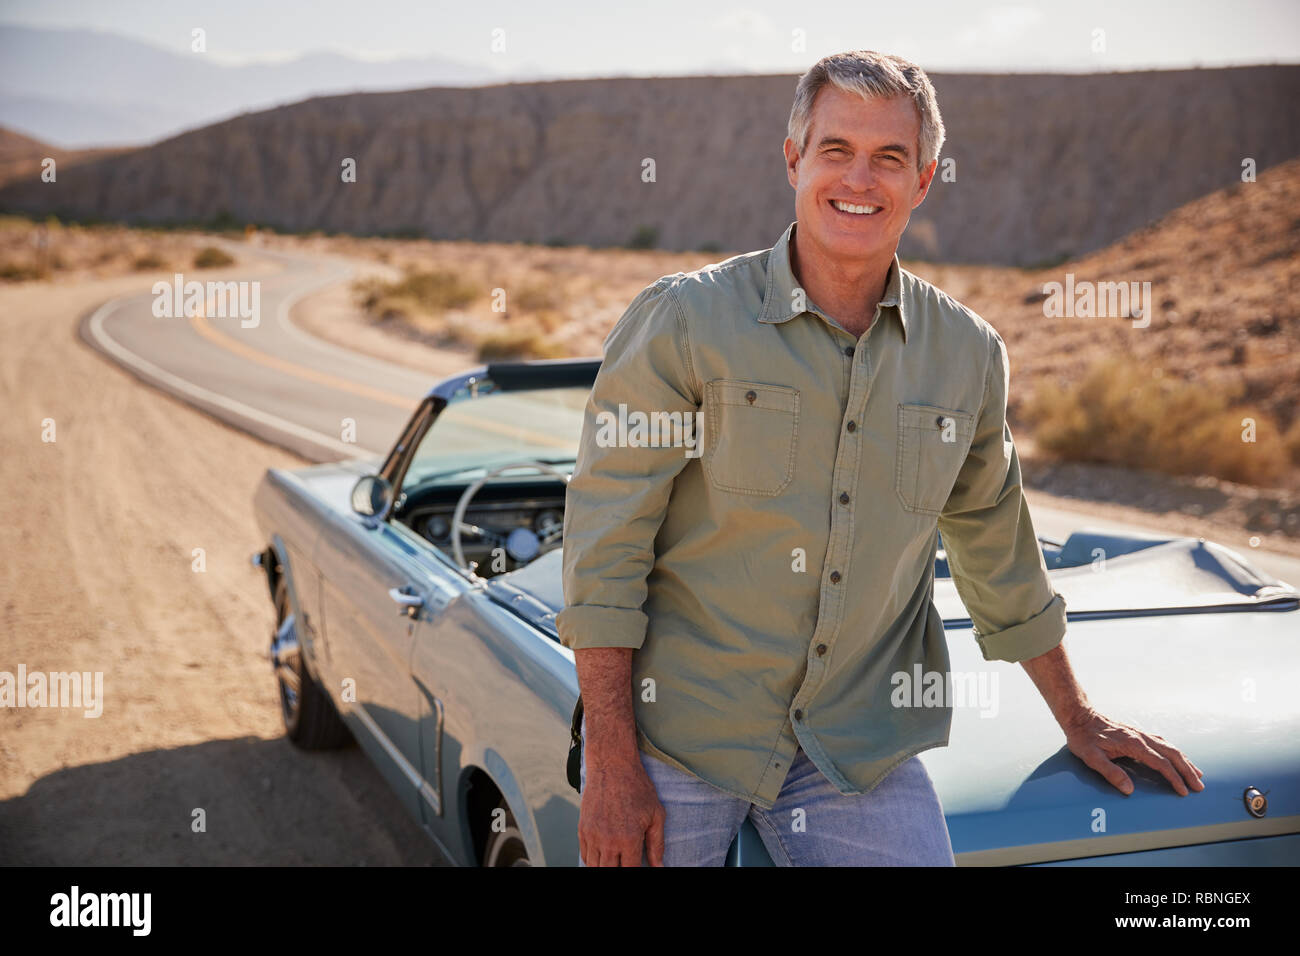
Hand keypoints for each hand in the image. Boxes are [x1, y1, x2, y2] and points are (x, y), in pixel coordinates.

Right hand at [578, 755, 665, 865]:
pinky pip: (585, 856)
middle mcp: (608, 841)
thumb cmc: (638, 788)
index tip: (638, 866)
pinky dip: (593, 861)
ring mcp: (592, 835)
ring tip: (615, 861)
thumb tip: (660, 867)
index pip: (630, 872)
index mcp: (629, 839)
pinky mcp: (582, 829)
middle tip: (626, 862)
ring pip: (594, 867)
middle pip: (609, 872)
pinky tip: (604, 857)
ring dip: (605, 867)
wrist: (612, 765)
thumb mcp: (656, 814)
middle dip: (619, 870)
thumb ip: (657, 844)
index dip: (636, 872)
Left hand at [1063, 709, 1204, 795]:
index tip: (1183, 791)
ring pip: (1169, 747)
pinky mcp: (1137, 733)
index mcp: (1133, 744)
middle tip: (1199, 786)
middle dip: (1187, 771)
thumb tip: (1129, 789)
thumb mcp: (1091, 757)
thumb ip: (1110, 773)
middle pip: (1172, 754)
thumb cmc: (1083, 738)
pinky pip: (1162, 742)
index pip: (1160, 763)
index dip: (1173, 778)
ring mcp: (1140, 733)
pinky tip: (1178, 758)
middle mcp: (1141, 737)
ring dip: (1184, 761)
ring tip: (1197, 774)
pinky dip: (1174, 752)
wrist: (1079, 716)